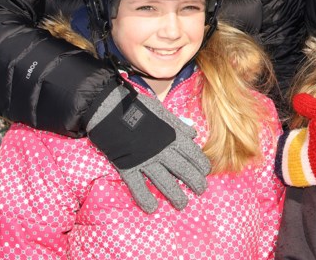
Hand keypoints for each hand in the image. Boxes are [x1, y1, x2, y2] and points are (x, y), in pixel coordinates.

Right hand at [87, 82, 210, 212]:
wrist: (109, 108)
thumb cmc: (137, 107)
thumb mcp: (162, 111)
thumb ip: (178, 124)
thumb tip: (193, 134)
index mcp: (171, 136)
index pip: (192, 154)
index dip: (201, 164)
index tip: (206, 172)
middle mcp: (161, 150)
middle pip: (183, 170)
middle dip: (195, 182)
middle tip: (201, 191)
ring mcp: (145, 160)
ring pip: (164, 182)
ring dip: (175, 195)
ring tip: (182, 204)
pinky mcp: (127, 167)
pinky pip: (137, 187)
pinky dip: (144, 199)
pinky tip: (152, 208)